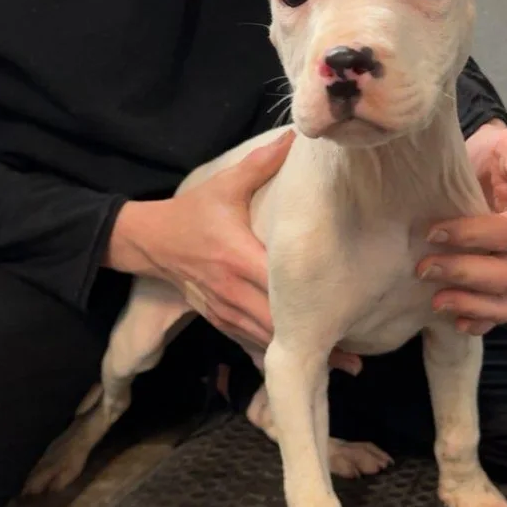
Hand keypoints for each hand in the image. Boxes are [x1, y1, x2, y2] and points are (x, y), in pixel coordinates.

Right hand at [107, 132, 360, 373]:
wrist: (150, 240)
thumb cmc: (192, 212)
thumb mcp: (224, 186)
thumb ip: (261, 164)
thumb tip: (296, 137)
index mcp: (238, 255)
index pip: (277, 285)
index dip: (308, 303)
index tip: (342, 313)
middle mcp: (232, 288)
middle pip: (277, 323)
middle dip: (313, 341)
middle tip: (355, 361)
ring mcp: (224, 309)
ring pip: (265, 340)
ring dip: (298, 355)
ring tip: (340, 369)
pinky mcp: (218, 319)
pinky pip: (248, 343)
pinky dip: (274, 356)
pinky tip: (299, 368)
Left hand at [418, 123, 506, 335]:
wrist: (466, 171)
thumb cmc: (489, 157)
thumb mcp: (505, 145)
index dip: (475, 235)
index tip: (434, 230)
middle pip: (505, 273)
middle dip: (462, 271)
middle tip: (423, 266)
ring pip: (503, 302)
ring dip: (469, 303)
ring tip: (435, 300)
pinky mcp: (495, 289)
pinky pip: (496, 316)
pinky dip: (477, 322)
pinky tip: (453, 320)